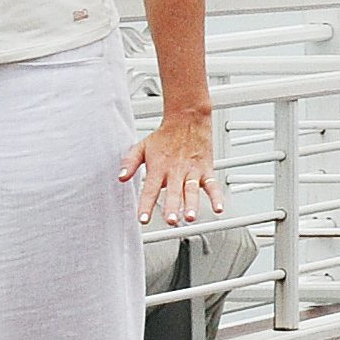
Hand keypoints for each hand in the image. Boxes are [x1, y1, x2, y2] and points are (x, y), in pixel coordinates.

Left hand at [121, 112, 223, 227]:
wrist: (187, 118)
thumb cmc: (165, 135)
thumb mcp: (141, 147)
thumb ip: (129, 162)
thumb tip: (121, 177)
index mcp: (158, 168)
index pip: (150, 190)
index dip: (146, 205)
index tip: (143, 219)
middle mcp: (175, 172)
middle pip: (174, 193)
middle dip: (173, 208)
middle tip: (171, 220)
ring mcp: (192, 172)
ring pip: (192, 191)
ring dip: (192, 204)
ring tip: (191, 217)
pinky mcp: (206, 170)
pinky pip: (212, 185)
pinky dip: (217, 197)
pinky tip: (218, 208)